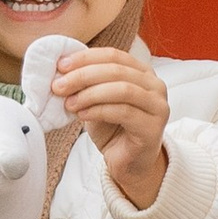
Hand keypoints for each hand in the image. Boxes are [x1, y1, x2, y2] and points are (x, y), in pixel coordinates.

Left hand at [52, 41, 169, 209]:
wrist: (127, 163)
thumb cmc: (112, 129)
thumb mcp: (95, 100)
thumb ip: (86, 84)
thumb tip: (61, 71)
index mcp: (142, 72)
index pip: (114, 55)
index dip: (86, 58)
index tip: (61, 66)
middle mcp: (155, 85)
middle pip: (116, 70)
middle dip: (83, 76)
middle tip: (59, 86)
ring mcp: (158, 106)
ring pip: (122, 90)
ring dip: (90, 94)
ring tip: (69, 103)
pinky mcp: (153, 127)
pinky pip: (124, 112)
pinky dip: (98, 111)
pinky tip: (82, 115)